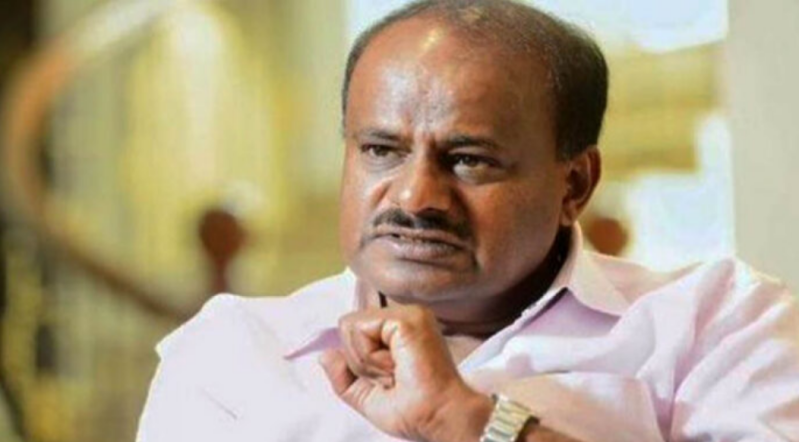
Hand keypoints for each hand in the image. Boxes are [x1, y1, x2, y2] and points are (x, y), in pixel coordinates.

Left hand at [319, 304, 492, 441]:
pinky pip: (360, 330)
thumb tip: (324, 355)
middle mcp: (406, 316)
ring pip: (350, 327)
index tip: (391, 380)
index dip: (360, 361)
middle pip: (349, 327)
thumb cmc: (416, 413)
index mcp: (401, 331)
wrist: (440, 419)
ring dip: (366, 362)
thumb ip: (344, 376)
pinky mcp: (406, 319)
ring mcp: (408, 314)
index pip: (356, 330)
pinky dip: (371, 358)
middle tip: (393, 378)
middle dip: (360, 362)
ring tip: (397, 373)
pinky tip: (397, 367)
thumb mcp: (368, 397)